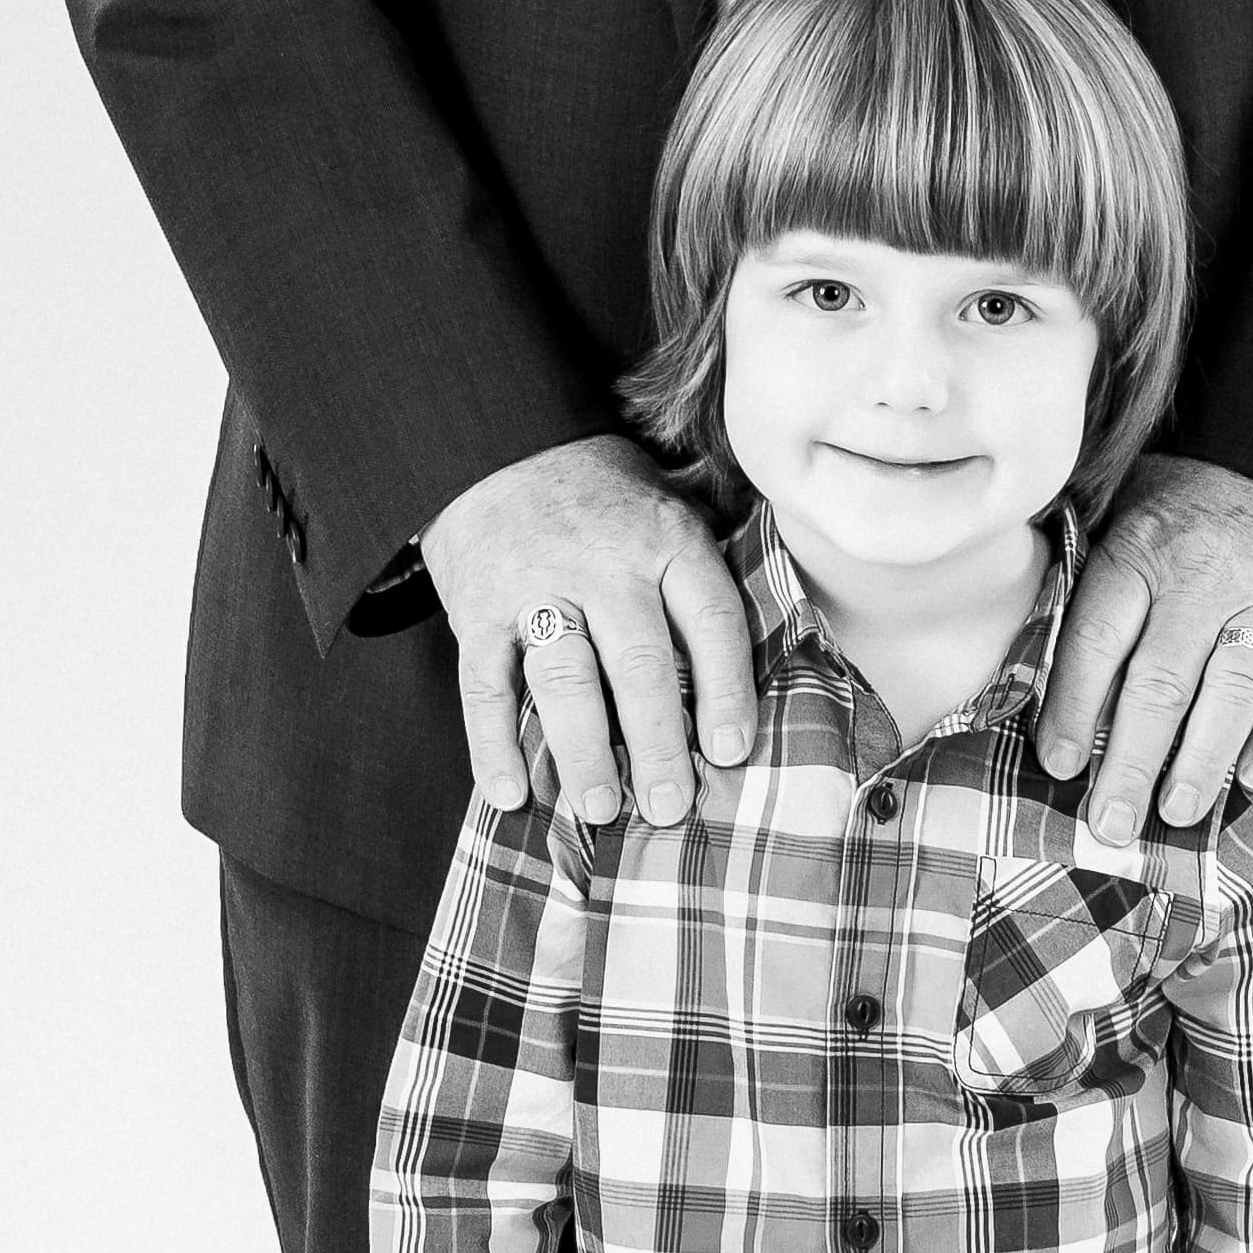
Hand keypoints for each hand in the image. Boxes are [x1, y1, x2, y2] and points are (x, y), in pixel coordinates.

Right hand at [420, 437, 758, 832]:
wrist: (494, 443)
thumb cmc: (602, 497)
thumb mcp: (668, 503)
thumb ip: (704, 571)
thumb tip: (775, 649)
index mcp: (665, 539)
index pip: (710, 620)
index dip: (726, 691)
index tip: (732, 752)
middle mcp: (604, 562)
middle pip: (639, 663)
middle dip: (657, 742)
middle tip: (669, 806)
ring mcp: (536, 585)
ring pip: (566, 679)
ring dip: (583, 752)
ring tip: (600, 809)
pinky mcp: (477, 608)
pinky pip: (485, 685)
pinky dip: (492, 744)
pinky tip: (510, 793)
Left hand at [1038, 456, 1252, 841]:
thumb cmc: (1180, 515)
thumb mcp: (1118, 519)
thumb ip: (1079, 585)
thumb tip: (1020, 675)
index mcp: (1141, 546)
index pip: (1099, 639)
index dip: (1073, 709)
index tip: (1058, 766)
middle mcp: (1206, 569)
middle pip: (1163, 681)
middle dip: (1132, 761)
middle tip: (1111, 822)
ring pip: (1233, 689)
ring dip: (1202, 761)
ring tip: (1175, 813)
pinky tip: (1251, 781)